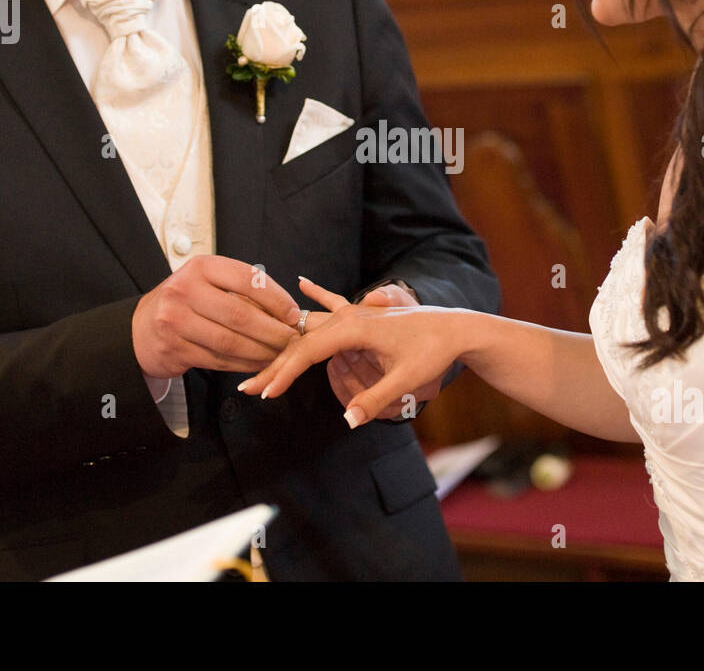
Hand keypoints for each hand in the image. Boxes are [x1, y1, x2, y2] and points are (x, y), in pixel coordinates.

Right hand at [132, 255, 300, 378]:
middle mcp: (185, 290)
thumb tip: (287, 311)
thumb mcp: (206, 282)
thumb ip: (240, 291)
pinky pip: (218, 360)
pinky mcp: (174, 349)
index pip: (247, 279)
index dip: (276, 298)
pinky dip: (243, 364)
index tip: (293, 314)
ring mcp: (175, 321)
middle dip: (273, 331)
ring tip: (280, 354)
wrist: (141, 328)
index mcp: (201, 267)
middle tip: (292, 340)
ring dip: (261, 351)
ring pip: (230, 342)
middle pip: (241, 315)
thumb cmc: (185, 302)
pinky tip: (259, 364)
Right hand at [240, 278, 466, 427]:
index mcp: (354, 329)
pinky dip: (316, 294)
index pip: (307, 352)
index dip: (284, 374)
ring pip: (310, 329)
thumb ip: (375, 400)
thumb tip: (348, 421)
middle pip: (301, 342)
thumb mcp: (406, 380)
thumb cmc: (432, 351)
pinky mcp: (364, 314)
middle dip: (274, 366)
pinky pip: (333, 303)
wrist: (456, 328)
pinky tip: (302, 281)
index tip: (267, 394)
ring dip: (285, 346)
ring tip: (260, 361)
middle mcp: (349, 317)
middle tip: (247, 389)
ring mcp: (355, 313)